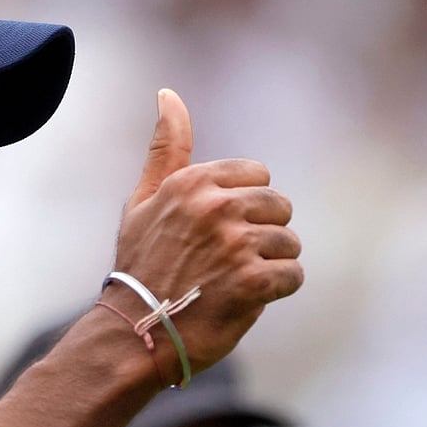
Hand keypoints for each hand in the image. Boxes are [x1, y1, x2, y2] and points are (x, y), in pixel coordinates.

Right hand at [105, 89, 302, 375]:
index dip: (244, 208)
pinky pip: (293, 276)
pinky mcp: (253, 281)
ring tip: (233, 282)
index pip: (258, 177)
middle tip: (226, 262)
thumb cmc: (139, 268)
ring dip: (269, 266)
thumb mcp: (143, 201)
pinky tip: (244, 299)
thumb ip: (165, 148)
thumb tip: (168, 93)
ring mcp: (236, 244)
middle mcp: (216, 206)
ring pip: (289, 244)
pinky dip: (275, 291)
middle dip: (261, 235)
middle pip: (279, 208)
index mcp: (192, 182)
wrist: (134, 332)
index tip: (217, 233)